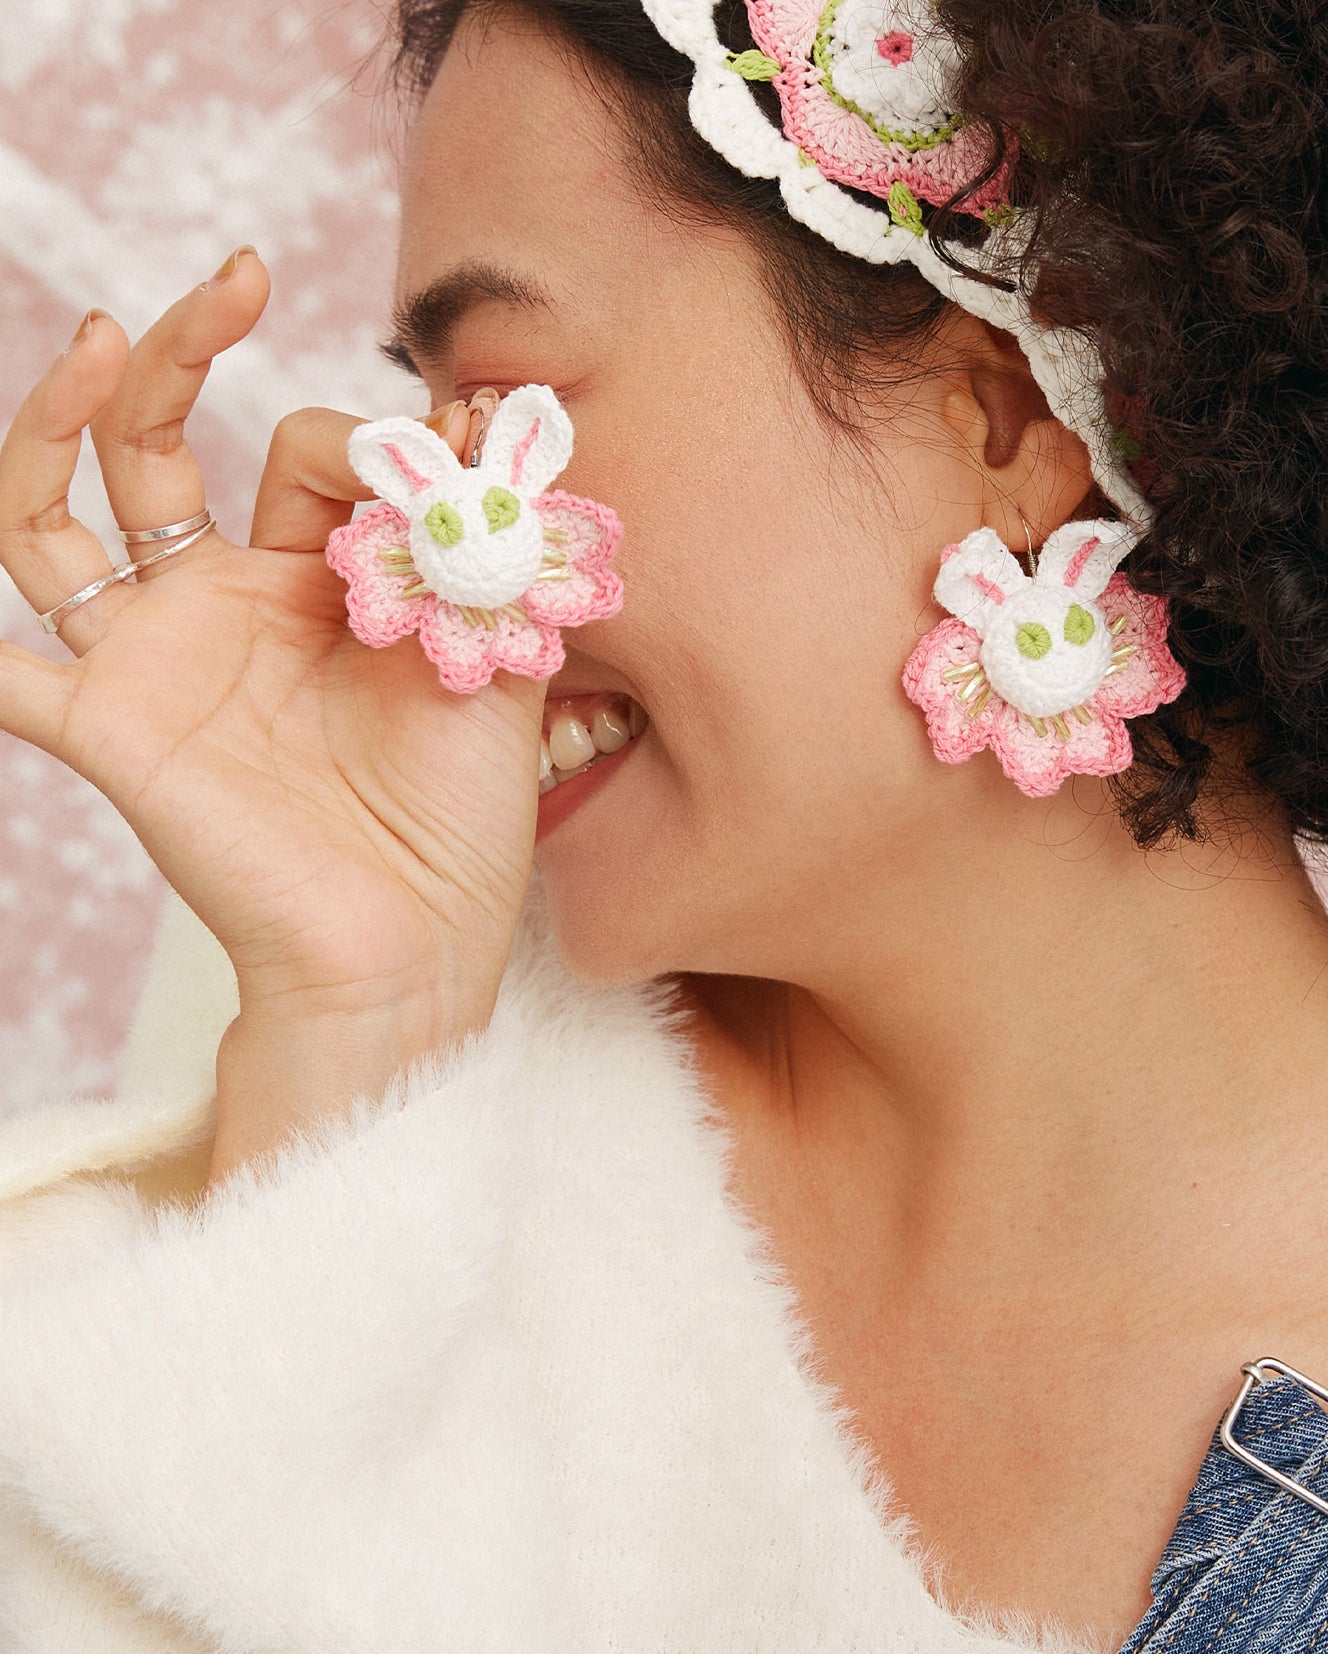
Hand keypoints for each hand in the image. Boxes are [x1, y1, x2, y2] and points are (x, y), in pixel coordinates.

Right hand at [0, 253, 545, 1082]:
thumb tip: (482, 411)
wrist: (421, 941)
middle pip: (160, 449)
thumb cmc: (462, 814)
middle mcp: (221, 609)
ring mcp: (156, 662)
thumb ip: (482, 541)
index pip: (305, 455)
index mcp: (313, 587)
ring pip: (55, 518)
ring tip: (99, 331)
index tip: (458, 445)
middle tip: (239, 277)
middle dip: (185, 353)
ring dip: (58, 421)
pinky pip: (4, 672)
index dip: (374, 438)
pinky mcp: (110, 730)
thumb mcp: (495, 654)